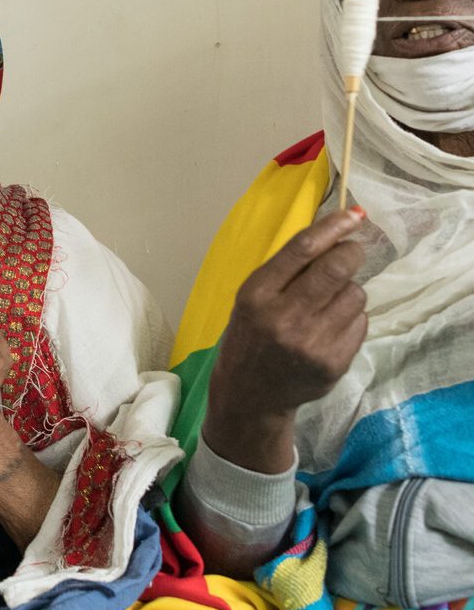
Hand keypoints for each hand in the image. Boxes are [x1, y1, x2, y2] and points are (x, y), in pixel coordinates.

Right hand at [204, 208, 367, 472]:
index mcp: (256, 295)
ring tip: (328, 303)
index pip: (301, 249)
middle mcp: (283, 317)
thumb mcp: (252, 298)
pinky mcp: (333, 362)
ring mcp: (311, 342)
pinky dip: (351, 318)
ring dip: (348, 291)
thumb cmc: (250, 336)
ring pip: (355, 294)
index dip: (333, 227)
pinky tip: (330, 328)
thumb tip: (336, 230)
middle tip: (350, 253)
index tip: (354, 214)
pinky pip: (360, 322)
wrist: (250, 394)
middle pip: (337, 268)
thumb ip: (286, 270)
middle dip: (351, 253)